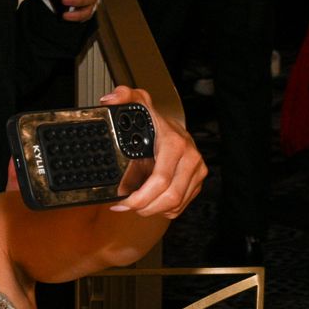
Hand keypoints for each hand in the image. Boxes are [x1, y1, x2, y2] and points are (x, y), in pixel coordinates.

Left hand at [102, 86, 206, 218]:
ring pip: (175, 204)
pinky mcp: (197, 182)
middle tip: (126, 206)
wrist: (173, 128)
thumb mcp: (138, 106)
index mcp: (175, 144)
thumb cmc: (154, 122)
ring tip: (136, 206)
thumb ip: (124, 97)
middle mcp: (190, 158)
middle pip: (169, 197)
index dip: (140, 197)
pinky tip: (151, 203)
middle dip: (144, 207)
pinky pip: (181, 206)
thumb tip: (111, 99)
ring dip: (152, 210)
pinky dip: (164, 209)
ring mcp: (196, 171)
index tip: (123, 202)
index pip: (160, 180)